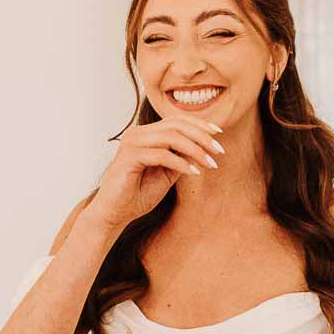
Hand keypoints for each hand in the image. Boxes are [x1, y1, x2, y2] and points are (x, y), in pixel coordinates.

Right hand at [86, 116, 225, 230]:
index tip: (219, 134)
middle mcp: (137, 133)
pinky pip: (162, 154)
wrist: (114, 213)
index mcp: (145, 134)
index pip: (176, 120)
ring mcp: (131, 143)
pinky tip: (194, 173)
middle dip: (202, 136)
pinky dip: (181, 163)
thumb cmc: (138, 194)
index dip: (200, 124)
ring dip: (195, 150)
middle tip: (219, 151)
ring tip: (211, 163)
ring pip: (171, 137)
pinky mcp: (129, 157)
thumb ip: (182, 158)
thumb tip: (205, 146)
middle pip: (176, 125)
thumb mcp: (167, 173)